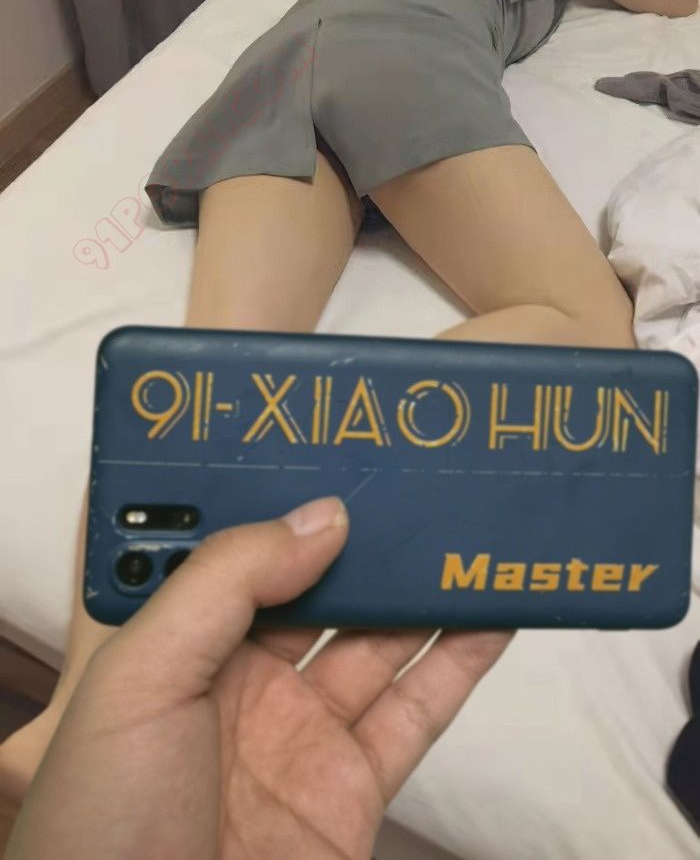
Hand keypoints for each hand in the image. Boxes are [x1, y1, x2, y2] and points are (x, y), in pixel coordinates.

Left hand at [5, 496, 511, 859]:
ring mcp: (305, 734)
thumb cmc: (106, 819)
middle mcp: (248, 681)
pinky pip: (418, 712)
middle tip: (423, 484)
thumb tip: (323, 517)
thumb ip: (226, 583)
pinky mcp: (355, 787)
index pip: (248, 556)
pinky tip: (491, 612)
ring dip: (427, 591)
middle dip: (372, 542)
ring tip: (471, 531)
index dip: (293, 507)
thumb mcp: (142, 676)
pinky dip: (461, 661)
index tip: (344, 456)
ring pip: (381, 644)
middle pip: (326, 593)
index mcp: (186, 644)